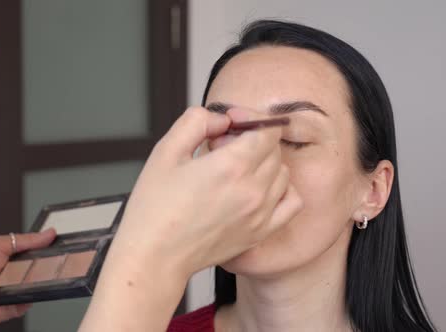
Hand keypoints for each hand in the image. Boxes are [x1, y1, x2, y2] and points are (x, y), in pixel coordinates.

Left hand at [0, 229, 55, 330]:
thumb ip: (25, 240)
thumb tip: (49, 234)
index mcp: (14, 256)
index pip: (38, 251)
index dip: (49, 248)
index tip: (60, 246)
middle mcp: (18, 273)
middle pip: (42, 269)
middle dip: (49, 266)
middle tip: (51, 263)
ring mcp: (17, 290)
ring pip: (38, 287)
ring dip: (36, 283)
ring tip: (25, 279)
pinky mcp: (15, 306)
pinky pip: (28, 303)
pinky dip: (25, 300)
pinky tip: (18, 295)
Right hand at [80, 106, 301, 331]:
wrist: (155, 255)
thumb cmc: (154, 208)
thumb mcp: (166, 151)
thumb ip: (196, 122)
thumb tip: (220, 120)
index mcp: (231, 166)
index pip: (266, 129)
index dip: (250, 118)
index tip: (230, 122)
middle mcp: (252, 189)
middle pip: (274, 149)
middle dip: (251, 139)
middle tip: (221, 147)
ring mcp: (260, 213)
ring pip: (282, 173)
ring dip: (263, 163)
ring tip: (234, 170)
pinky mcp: (260, 232)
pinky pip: (291, 203)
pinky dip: (281, 190)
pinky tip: (257, 189)